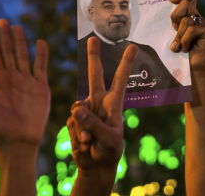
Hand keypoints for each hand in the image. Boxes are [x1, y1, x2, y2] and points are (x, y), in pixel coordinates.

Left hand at [0, 19, 49, 147]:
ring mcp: (26, 81)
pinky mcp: (40, 86)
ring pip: (23, 55)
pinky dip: (42, 54)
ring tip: (16, 27)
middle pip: (7, 52)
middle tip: (2, 20)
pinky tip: (40, 42)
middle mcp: (11, 77)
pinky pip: (41, 66)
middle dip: (4, 36)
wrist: (19, 141)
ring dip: (20, 41)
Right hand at [67, 37, 137, 171]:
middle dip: (93, 57)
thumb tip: (77, 108)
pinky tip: (83, 144)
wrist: (95, 165)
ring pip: (78, 108)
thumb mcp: (108, 138)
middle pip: (94, 75)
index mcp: (113, 103)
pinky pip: (71, 122)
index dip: (126, 62)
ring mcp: (85, 110)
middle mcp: (99, 102)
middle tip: (92, 39)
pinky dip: (76, 135)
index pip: (120, 79)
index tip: (133, 46)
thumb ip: (94, 123)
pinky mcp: (74, 120)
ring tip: (90, 142)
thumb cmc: (109, 150)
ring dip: (83, 128)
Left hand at [169, 0, 204, 70]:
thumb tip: (167, 15)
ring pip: (186, 20)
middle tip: (173, 29)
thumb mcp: (176, 35)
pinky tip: (186, 49)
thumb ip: (175, 25)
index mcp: (191, 17)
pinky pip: (191, 30)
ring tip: (178, 46)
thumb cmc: (182, 52)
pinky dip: (185, 41)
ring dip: (178, 35)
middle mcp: (199, 18)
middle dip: (175, 16)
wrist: (194, 67)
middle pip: (186, 4)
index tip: (171, 0)